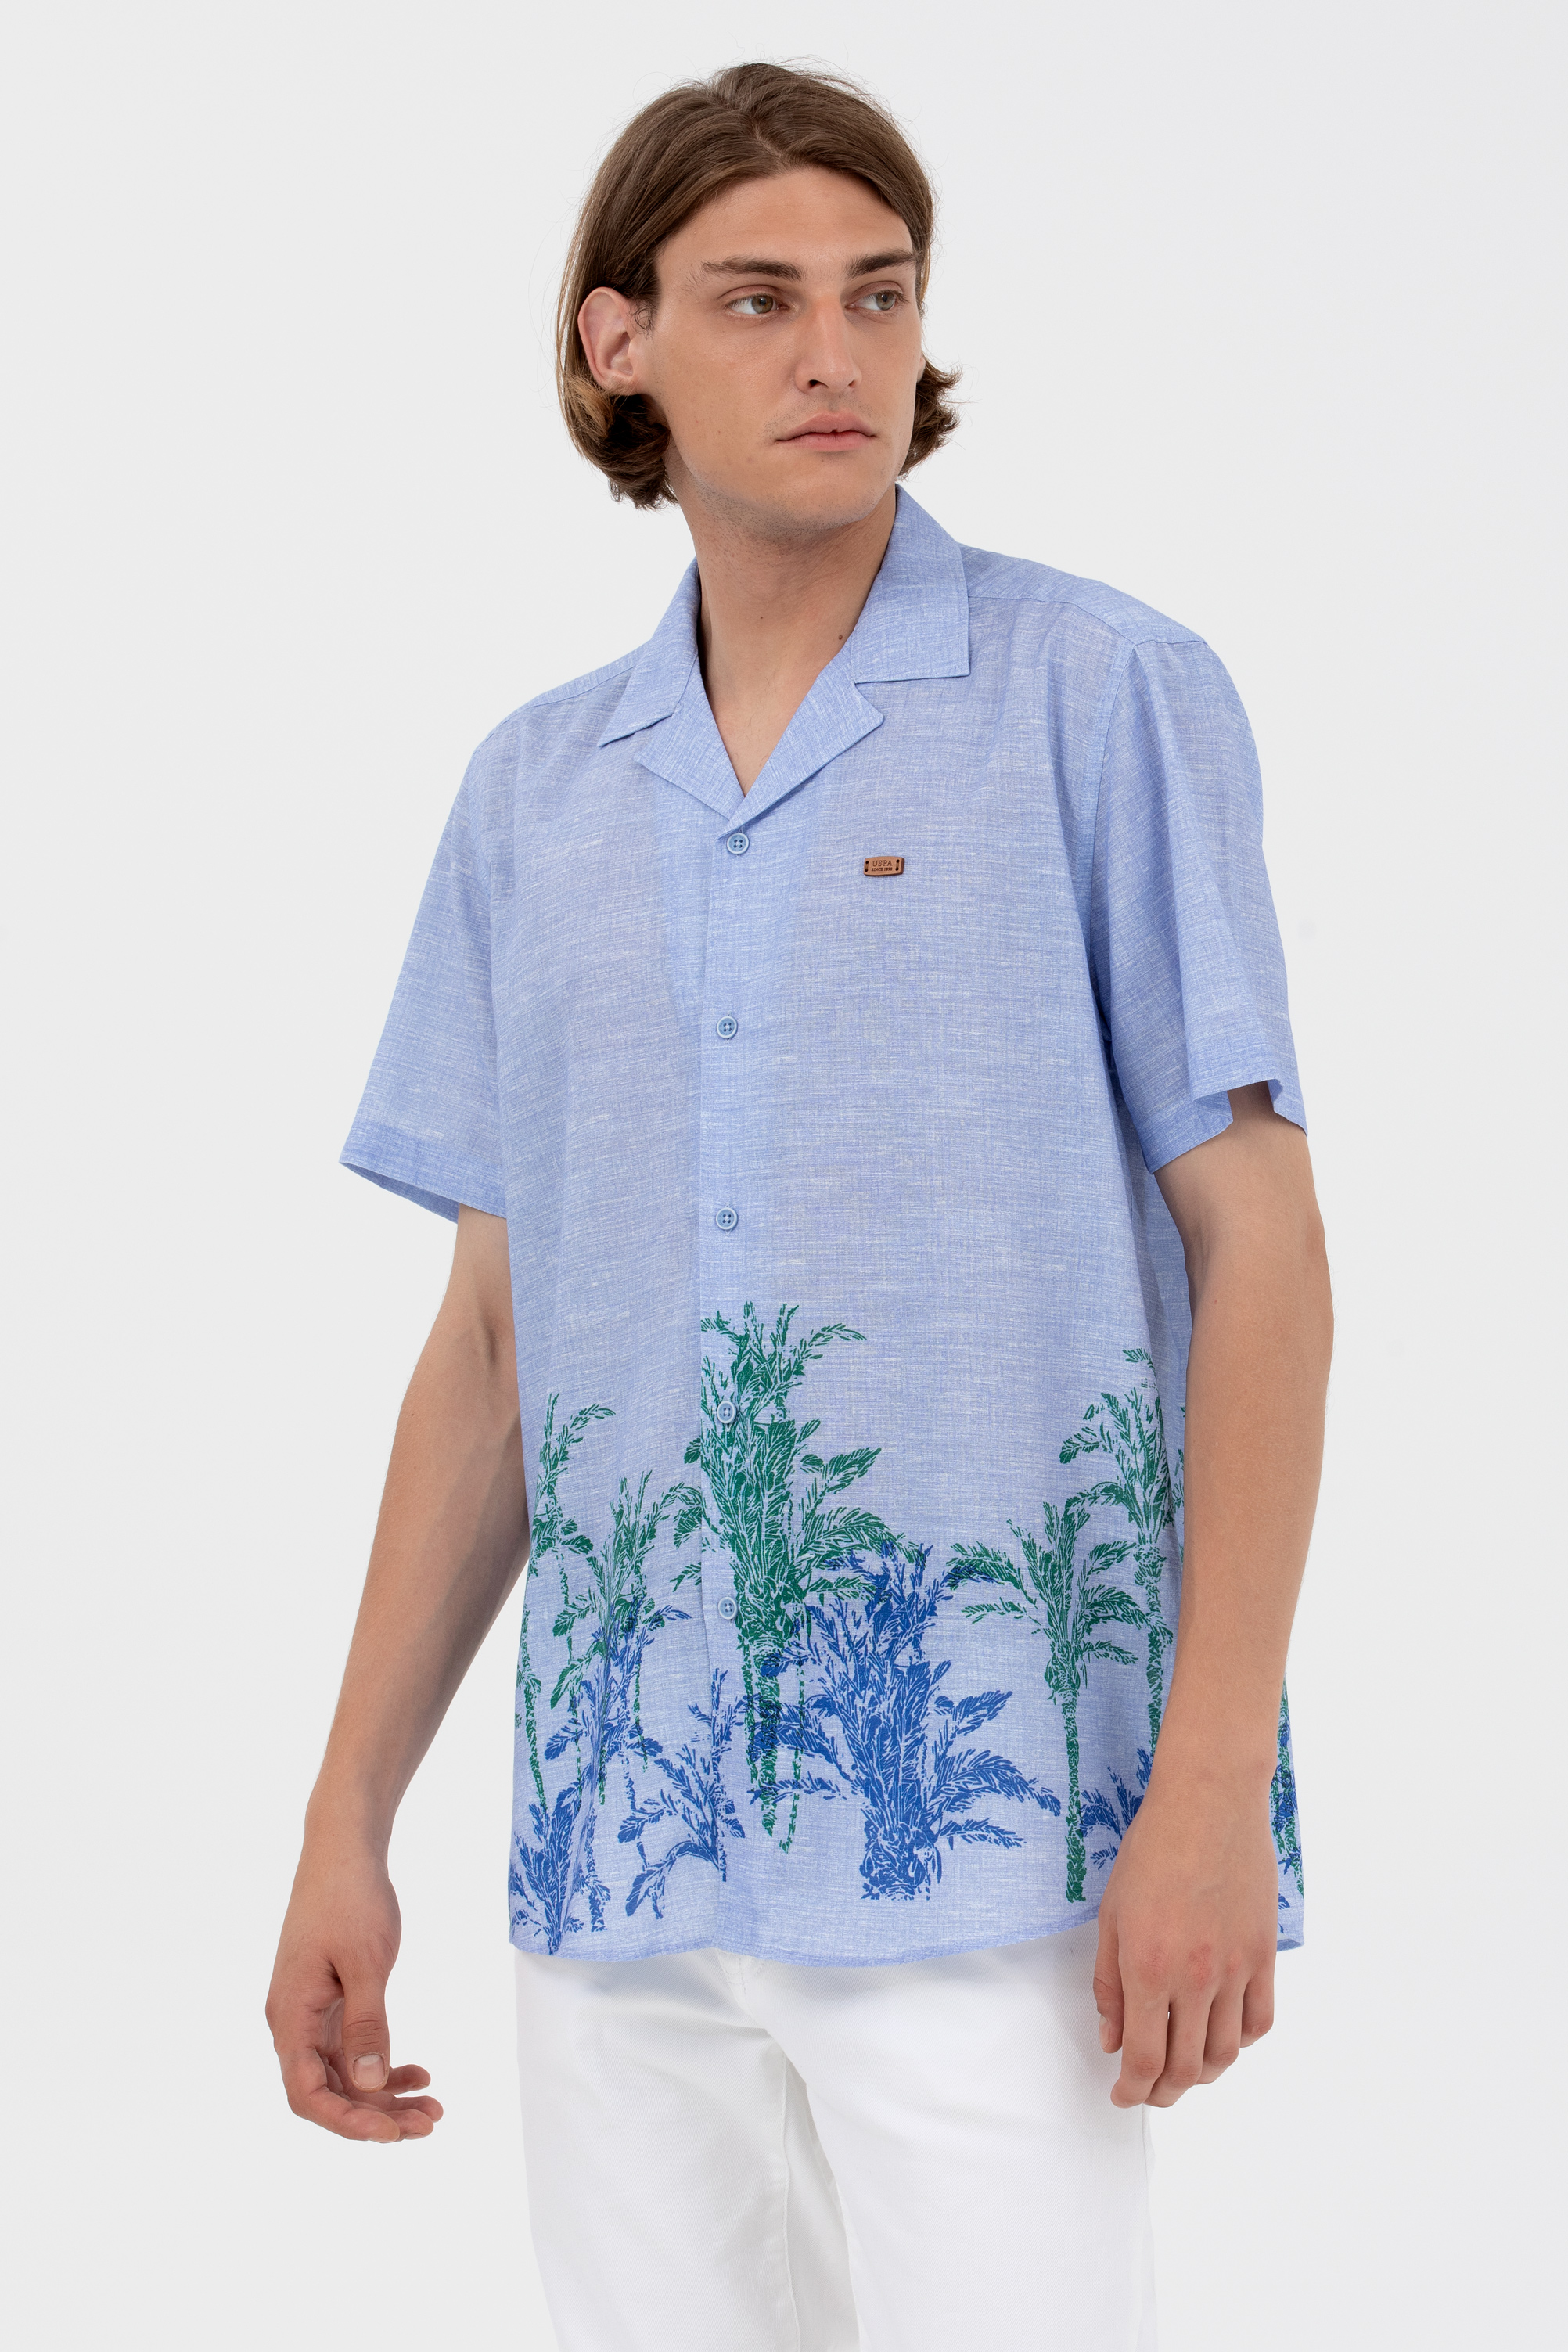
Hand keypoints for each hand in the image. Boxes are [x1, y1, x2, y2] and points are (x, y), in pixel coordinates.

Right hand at [266, 1843, 441, 2142]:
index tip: (393, 2132)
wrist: (343, 1849)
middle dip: (377, 2116)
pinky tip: (419, 2072)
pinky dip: (383, 2065)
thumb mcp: (366, 1963)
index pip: (307, 2094)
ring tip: (433, 2108)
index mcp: (290, 2017)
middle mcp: (293, 2022)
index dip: (348, 2122)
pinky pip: (352, 2050)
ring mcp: (311, 2013)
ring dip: (385, 2096)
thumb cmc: (350, 1898)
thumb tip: (371, 2085)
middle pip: (328, 2092)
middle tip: (429, 2124)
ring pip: (344, 2075)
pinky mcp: (330, 2001)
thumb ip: (367, 2026)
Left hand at [1092, 1772, 1278, 2106]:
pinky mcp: (1264, 1955)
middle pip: (1185, 2067)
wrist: (1208, 1804)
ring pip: (1226, 2054)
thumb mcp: (1112, 1916)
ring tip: (1184, 2073)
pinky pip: (1260, 2021)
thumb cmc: (1152, 1851)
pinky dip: (1242, 2043)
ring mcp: (1236, 1970)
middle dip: (1163, 2092)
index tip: (1122, 2095)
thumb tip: (1111, 2038)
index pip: (1142, 2058)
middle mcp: (1195, 1979)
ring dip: (1203, 2076)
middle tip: (1149, 2092)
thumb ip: (1109, 1985)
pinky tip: (1223, 2038)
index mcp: (1148, 1969)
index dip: (1131, 2089)